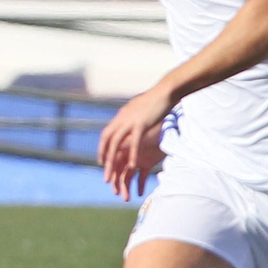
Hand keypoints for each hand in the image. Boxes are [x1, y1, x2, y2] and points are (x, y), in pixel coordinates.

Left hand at [98, 86, 175, 200]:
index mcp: (120, 116)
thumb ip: (132, 115)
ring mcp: (129, 121)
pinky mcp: (141, 124)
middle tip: (103, 172)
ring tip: (111, 176)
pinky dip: (131, 154)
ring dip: (112, 161)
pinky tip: (131, 166)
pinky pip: (134, 143)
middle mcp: (121, 119)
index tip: (101, 160)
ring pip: (116, 144)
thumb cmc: (155, 99)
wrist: (165, 91)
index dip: (102, 148)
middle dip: (104, 157)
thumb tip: (129, 118)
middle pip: (107, 141)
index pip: (106, 134)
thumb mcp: (138, 108)